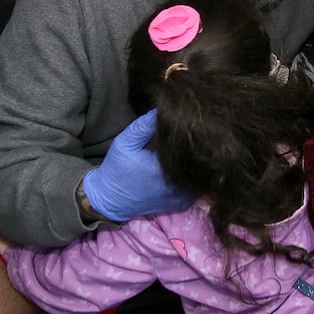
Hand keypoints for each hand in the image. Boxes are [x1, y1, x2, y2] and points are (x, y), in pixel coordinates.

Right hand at [81, 110, 195, 222]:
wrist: (112, 199)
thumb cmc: (118, 168)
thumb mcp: (125, 143)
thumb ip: (143, 127)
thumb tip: (161, 109)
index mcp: (164, 169)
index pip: (191, 148)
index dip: (193, 136)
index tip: (192, 127)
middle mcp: (178, 186)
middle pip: (200, 162)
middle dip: (199, 149)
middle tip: (196, 136)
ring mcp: (183, 197)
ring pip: (202, 175)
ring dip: (199, 164)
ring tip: (195, 150)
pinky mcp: (184, 204)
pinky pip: (198, 187)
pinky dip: (196, 177)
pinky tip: (189, 166)